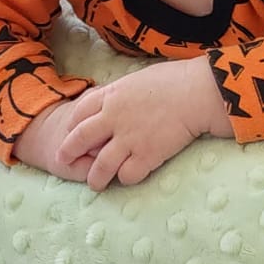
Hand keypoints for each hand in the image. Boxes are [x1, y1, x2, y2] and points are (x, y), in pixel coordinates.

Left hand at [14, 58, 228, 189]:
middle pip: (80, 140)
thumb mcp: (138, 78)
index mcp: (111, 96)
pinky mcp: (147, 155)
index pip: (79, 113)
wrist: (198, 92)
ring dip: (94, 178)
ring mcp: (129, 139)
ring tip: (95, 185)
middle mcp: (113, 119)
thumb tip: (118, 100)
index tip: (70, 134)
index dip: (72, 126)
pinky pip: (127, 175)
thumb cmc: (176, 80)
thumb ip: (122, 92)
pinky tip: (129, 177)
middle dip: (68, 153)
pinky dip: (125, 179)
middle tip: (64, 161)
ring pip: (100, 166)